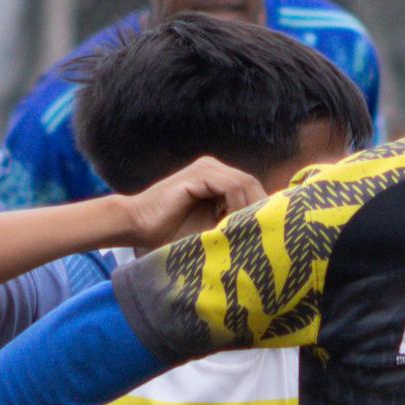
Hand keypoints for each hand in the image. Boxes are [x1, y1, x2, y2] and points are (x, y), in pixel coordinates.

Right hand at [117, 155, 263, 251]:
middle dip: (262, 210)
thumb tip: (263, 236)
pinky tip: (234, 225)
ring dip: (251, 209)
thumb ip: (233, 226)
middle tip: (265, 236)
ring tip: (250, 233)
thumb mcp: (210, 230)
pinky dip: (238, 206)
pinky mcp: (199, 174)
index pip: (252, 190)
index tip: (267, 235)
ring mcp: (207, 168)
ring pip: (245, 184)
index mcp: (218, 179)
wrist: (138, 226)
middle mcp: (215, 169)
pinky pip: (231, 186)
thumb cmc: (170, 233)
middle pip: (252, 184)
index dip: (263, 210)